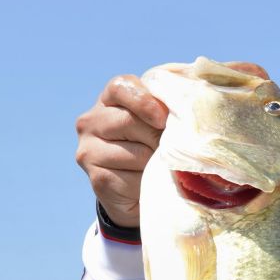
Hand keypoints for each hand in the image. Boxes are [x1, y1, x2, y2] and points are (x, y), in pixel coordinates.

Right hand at [74, 74, 167, 226]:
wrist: (139, 193)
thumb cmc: (156, 148)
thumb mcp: (162, 120)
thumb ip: (168, 105)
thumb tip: (190, 103)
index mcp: (108, 99)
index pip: (121, 86)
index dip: (145, 101)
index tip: (163, 118)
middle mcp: (91, 121)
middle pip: (130, 121)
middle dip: (158, 137)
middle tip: (170, 149)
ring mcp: (89, 151)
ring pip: (136, 152)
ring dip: (157, 163)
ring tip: (160, 166)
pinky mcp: (98, 179)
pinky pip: (134, 178)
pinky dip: (150, 182)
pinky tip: (149, 182)